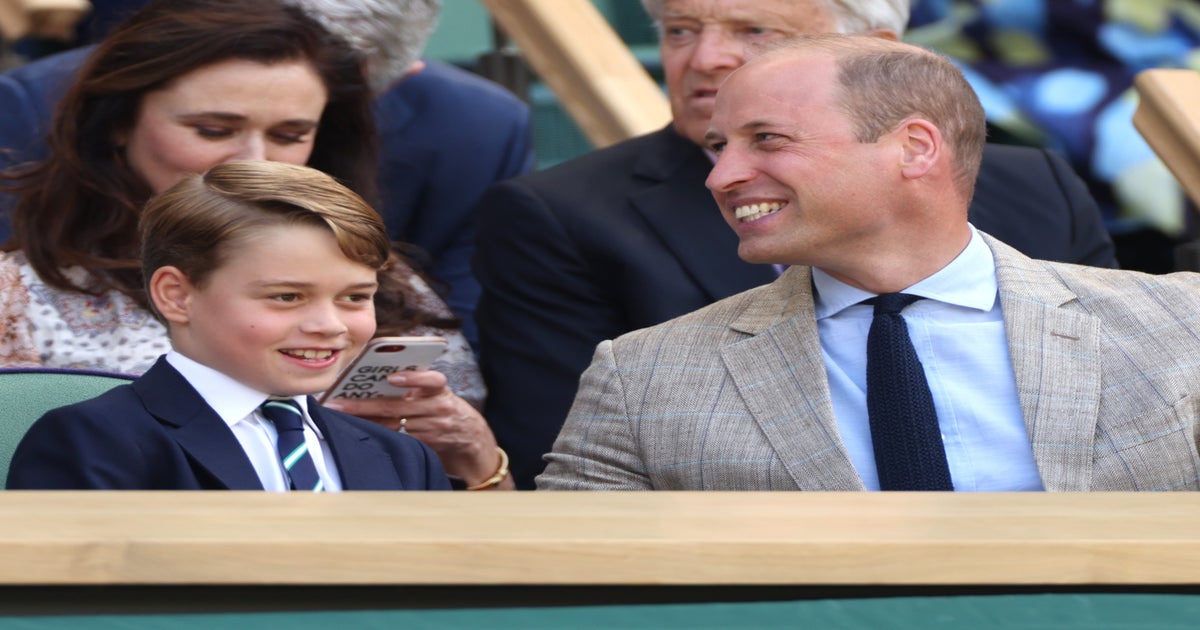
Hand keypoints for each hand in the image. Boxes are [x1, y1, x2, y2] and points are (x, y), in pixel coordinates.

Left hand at [325, 370, 512, 488]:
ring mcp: (433, 430)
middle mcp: (439, 409)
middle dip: (364, 405)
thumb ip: (416, 384)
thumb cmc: (444, 407)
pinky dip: (380, 434)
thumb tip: (377, 379)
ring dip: (366, 422)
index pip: (433, 380)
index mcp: (441, 390)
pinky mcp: (426, 446)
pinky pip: (398, 439)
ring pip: (393, 426)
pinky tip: (362, 431)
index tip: (392, 378)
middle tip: (337, 403)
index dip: (414, 378)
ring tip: (341, 416)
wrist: (470, 438)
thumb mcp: (437, 392)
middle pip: (398, 408)